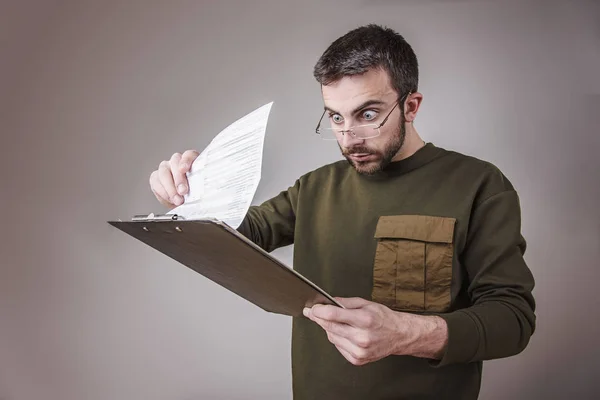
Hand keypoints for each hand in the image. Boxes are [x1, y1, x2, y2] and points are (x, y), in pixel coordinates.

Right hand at [149, 150, 198, 208]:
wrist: (184, 201)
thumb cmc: (194, 192)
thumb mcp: (200, 188)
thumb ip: (200, 185)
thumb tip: (199, 190)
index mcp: (191, 160)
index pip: (188, 155)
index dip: (186, 161)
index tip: (184, 169)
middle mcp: (176, 161)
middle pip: (174, 163)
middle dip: (178, 178)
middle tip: (183, 191)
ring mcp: (165, 168)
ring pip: (164, 173)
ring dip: (170, 188)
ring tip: (178, 200)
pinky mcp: (155, 177)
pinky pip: (156, 183)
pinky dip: (163, 193)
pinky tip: (170, 199)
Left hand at [303, 297, 446, 365]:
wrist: (399, 335)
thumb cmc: (383, 318)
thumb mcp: (366, 303)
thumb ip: (345, 303)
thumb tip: (326, 302)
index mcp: (364, 320)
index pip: (333, 315)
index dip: (319, 311)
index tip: (311, 308)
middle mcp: (362, 337)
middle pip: (329, 327)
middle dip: (320, 318)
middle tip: (314, 312)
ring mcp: (359, 350)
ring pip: (331, 337)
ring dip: (330, 329)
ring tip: (341, 323)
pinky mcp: (357, 359)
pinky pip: (338, 347)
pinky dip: (338, 339)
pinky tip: (347, 334)